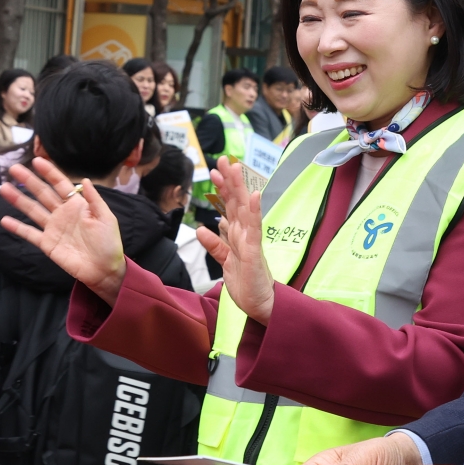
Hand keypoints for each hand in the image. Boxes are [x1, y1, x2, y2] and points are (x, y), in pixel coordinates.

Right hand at [0, 159, 126, 304]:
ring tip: (4, 188)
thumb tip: (85, 179)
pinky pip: (30, 234)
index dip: (49, 172)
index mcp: (76, 205)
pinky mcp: (47, 244)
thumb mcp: (106, 218)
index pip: (60, 184)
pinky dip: (17, 227)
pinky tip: (5, 220)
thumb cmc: (108, 243)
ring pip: (32, 210)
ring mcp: (53, 228)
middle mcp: (62, 213)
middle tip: (13, 169)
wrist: (104, 270)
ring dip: (18, 200)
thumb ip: (94, 199)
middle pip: (42, 193)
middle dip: (28, 181)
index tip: (36, 161)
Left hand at [197, 157, 276, 323]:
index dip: (222, 189)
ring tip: (236, 169)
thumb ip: (215, 244)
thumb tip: (202, 228)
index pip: (229, 207)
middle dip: (230, 180)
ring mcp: (251, 241)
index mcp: (237, 235)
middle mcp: (245, 234)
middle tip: (223, 159)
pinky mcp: (255, 253)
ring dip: (240, 189)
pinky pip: (254, 229)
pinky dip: (255, 212)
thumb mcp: (225, 261)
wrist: (261, 305)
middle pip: (237, 202)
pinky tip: (255, 197)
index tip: (214, 172)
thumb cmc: (247, 283)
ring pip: (244, 210)